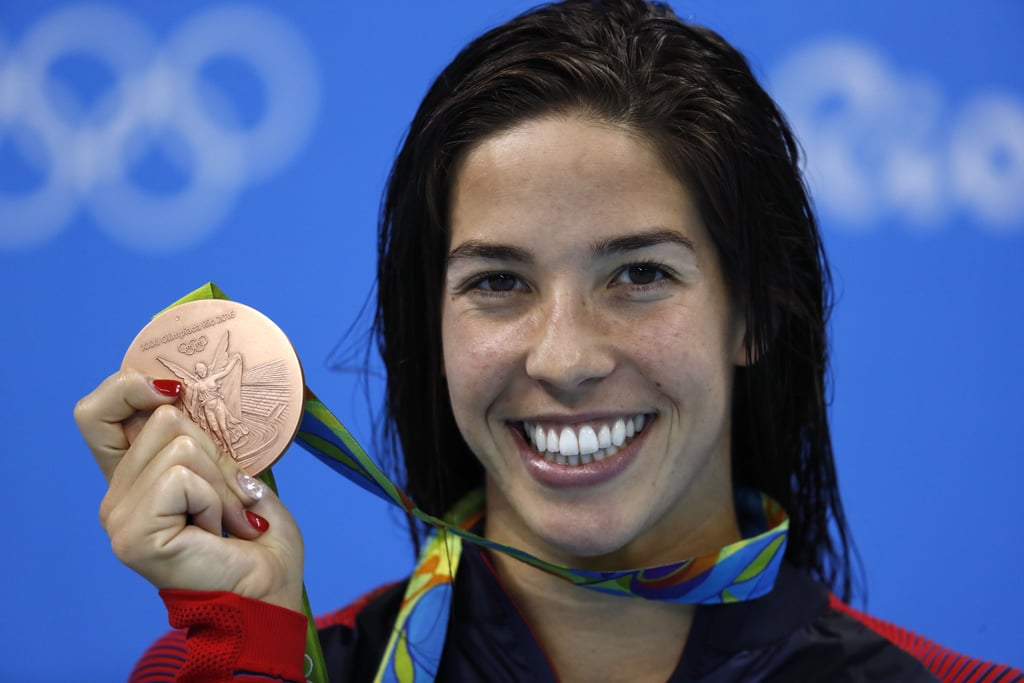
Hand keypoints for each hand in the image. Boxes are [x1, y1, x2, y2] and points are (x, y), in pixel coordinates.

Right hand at [74, 369, 304, 611]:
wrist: (269, 590)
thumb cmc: (257, 539)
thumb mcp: (230, 473)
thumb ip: (199, 440)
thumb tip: (179, 397)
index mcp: (135, 477)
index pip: (97, 412)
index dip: (128, 386)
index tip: (174, 392)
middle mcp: (116, 496)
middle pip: (163, 419)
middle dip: (217, 453)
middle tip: (230, 498)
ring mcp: (119, 515)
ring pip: (182, 445)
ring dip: (223, 482)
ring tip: (227, 519)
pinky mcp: (133, 532)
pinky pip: (183, 479)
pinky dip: (216, 500)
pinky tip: (217, 532)